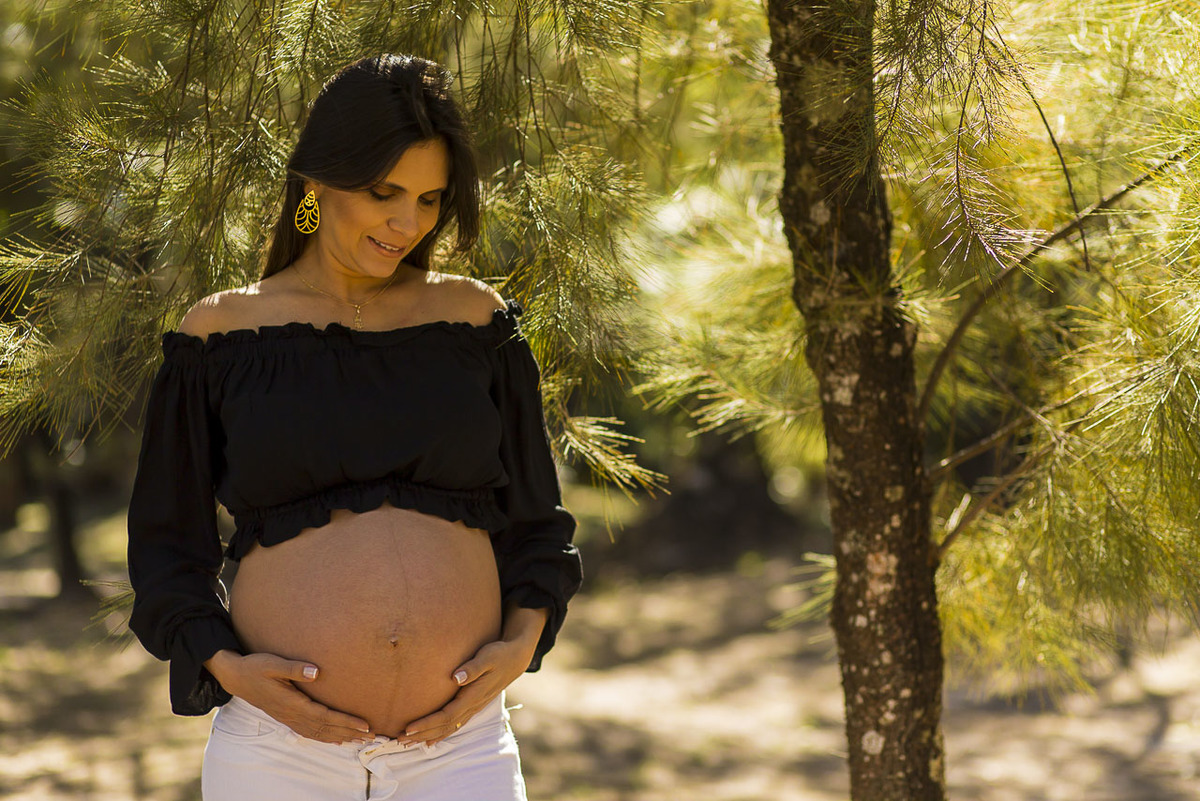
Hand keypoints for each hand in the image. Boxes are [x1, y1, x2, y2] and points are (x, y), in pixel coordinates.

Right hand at [204, 649, 372, 743]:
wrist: (236, 676)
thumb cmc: (256, 667)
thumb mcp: (274, 663)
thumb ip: (295, 669)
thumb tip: (317, 672)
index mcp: (292, 703)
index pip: (325, 716)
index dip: (346, 721)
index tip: (364, 725)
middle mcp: (291, 715)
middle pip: (325, 728)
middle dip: (350, 733)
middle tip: (372, 736)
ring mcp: (288, 718)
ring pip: (318, 733)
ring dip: (340, 737)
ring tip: (360, 740)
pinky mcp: (286, 716)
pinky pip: (309, 732)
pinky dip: (325, 737)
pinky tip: (336, 740)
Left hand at [399, 606, 547, 745]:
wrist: (515, 658)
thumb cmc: (499, 654)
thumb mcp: (487, 656)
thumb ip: (473, 667)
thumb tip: (456, 677)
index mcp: (474, 695)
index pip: (447, 715)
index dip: (428, 723)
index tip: (408, 727)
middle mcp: (473, 706)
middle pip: (445, 726)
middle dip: (422, 734)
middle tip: (399, 740)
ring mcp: (474, 708)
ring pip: (449, 728)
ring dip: (428, 736)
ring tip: (408, 743)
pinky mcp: (473, 706)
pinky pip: (455, 724)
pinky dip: (441, 734)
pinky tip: (429, 740)